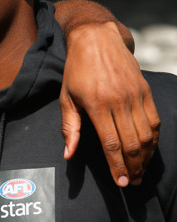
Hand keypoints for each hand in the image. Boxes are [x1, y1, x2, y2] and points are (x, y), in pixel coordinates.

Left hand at [60, 22, 159, 186]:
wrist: (96, 39)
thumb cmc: (76, 70)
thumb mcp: (66, 97)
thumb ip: (69, 127)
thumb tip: (68, 154)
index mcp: (96, 104)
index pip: (111, 143)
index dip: (117, 166)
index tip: (121, 183)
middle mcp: (118, 101)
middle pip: (132, 143)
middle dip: (133, 167)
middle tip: (132, 182)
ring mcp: (134, 95)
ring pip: (146, 135)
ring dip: (145, 157)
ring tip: (140, 171)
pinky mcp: (145, 90)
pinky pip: (154, 120)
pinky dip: (153, 139)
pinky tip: (148, 150)